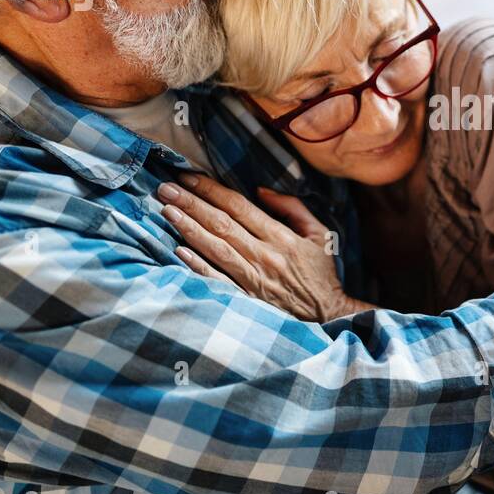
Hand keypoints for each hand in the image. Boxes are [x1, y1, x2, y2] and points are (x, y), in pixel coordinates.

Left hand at [157, 173, 362, 320]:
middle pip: (222, 224)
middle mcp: (265, 255)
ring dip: (189, 229)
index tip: (189, 177)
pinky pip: (218, 281)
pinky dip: (198, 266)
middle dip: (192, 204)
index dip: (212, 190)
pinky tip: (179, 251)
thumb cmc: (321, 273)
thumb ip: (293, 208)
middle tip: (166, 189)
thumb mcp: (320, 234)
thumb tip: (261, 190)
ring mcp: (253, 279)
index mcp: (281, 237)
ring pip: (216, 249)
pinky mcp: (247, 300)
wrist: (327, 316)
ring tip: (167, 212)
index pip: (240, 207)